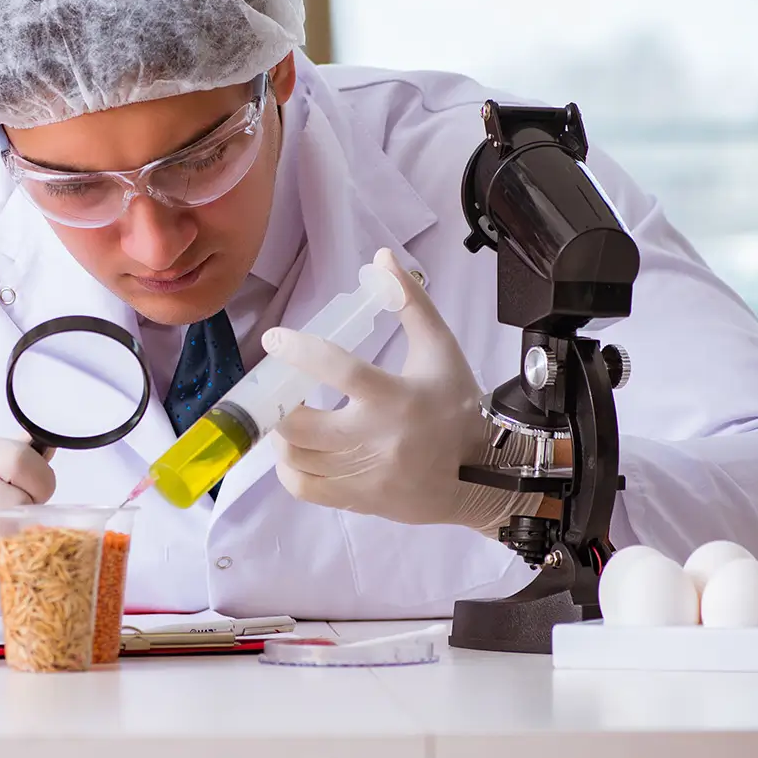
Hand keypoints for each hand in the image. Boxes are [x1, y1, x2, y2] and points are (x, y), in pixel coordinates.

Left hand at [264, 248, 537, 531]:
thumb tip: (381, 258)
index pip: (340, 370)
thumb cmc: (457, 406)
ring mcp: (365, 475)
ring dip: (279, 435)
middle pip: (301, 426)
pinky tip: (295, 452)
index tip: (274, 338)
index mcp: (396, 397)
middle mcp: (376, 439)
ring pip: (297, 459)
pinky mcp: (359, 499)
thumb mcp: (440, 349)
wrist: (483, 476)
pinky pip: (305, 489)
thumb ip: (410, 302)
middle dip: (278, 404)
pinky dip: (288, 470)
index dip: (301, 352)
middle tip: (278, 388)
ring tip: (286, 416)